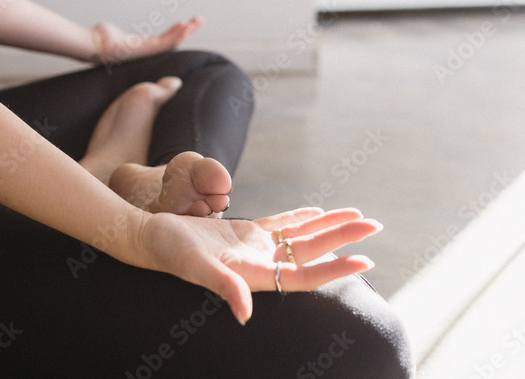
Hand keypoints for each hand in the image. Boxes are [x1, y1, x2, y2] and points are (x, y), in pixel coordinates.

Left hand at [90, 18, 202, 63]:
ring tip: (197, 22)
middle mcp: (146, 51)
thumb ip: (113, 34)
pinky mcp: (145, 49)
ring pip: (172, 42)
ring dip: (186, 31)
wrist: (92, 45)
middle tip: (199, 20)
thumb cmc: (97, 40)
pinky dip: (176, 34)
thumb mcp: (110, 34)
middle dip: (187, 31)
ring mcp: (146, 51)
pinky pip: (165, 43)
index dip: (176, 33)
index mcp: (140, 47)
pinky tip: (184, 26)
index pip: (163, 40)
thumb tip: (105, 31)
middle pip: (172, 41)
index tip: (186, 23)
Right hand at [132, 207, 379, 324]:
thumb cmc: (168, 252)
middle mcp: (260, 263)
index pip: (306, 274)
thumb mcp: (194, 267)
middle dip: (344, 238)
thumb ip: (222, 287)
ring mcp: (254, 247)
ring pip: (301, 236)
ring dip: (330, 227)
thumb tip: (245, 312)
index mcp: (255, 273)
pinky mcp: (243, 232)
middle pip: (312, 251)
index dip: (336, 268)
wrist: (149, 238)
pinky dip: (301, 218)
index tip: (365, 259)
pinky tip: (317, 212)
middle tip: (375, 224)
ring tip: (358, 216)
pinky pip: (280, 225)